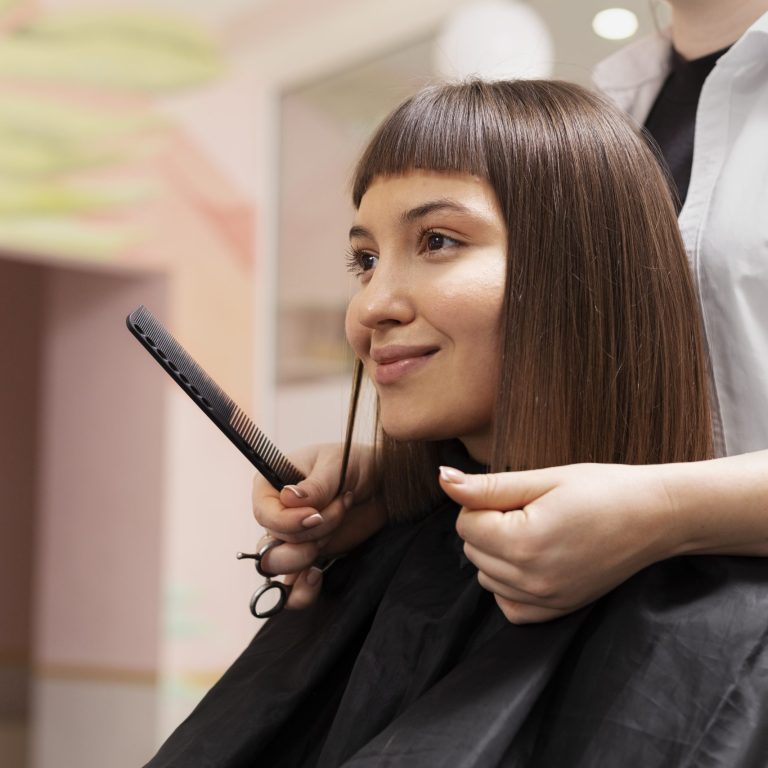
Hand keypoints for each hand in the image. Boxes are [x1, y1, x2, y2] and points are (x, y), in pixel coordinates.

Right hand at [252, 442, 384, 608]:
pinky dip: (300, 592)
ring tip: (331, 537)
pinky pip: (291, 589)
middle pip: (270, 544)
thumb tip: (288, 498)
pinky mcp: (309, 558)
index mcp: (272, 486)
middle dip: (307, 536)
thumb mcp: (337, 465)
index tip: (315, 515)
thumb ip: (315, 485)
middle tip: (339, 512)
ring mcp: (292, 539)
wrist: (385, 484)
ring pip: (277, 568)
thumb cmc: (357, 463)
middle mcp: (277, 515)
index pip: (263, 514)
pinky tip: (317, 577)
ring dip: (305, 558)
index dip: (287, 521)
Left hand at [439, 463, 680, 623]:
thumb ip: (487, 486)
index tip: (518, 495)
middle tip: (529, 510)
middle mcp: (532, 580)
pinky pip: (508, 605)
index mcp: (525, 542)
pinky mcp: (558, 609)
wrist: (657, 516)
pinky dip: (510, 583)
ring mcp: (547, 600)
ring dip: (497, 553)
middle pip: (472, 550)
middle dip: (488, 526)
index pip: (465, 524)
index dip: (484, 502)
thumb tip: (443, 479)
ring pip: (486, 576)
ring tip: (536, 530)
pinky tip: (534, 559)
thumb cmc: (603, 488)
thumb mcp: (543, 479)